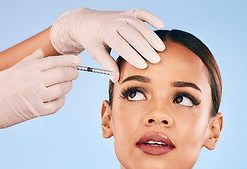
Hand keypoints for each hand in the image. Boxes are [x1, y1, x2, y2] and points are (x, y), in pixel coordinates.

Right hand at [0, 49, 80, 133]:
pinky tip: (60, 97)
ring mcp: (36, 96)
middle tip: (75, 72)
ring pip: (62, 90)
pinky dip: (61, 101)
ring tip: (68, 84)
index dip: (69, 60)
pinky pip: (56, 106)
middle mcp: (34, 81)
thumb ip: (30, 61)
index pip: (54, 61)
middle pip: (61, 74)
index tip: (77, 60)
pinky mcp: (37, 111)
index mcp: (28, 69)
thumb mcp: (13, 69)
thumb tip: (42, 52)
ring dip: (68, 86)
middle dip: (72, 72)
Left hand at [50, 8, 165, 81]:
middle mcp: (115, 22)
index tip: (143, 66)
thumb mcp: (95, 52)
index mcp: (105, 32)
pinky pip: (142, 13)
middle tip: (156, 60)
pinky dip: (152, 17)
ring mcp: (123, 16)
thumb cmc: (91, 39)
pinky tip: (161, 25)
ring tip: (161, 49)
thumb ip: (107, 64)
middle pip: (133, 35)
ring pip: (140, 25)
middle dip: (145, 48)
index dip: (132, 56)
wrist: (86, 21)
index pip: (121, 45)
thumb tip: (116, 79)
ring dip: (152, 37)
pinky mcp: (128, 13)